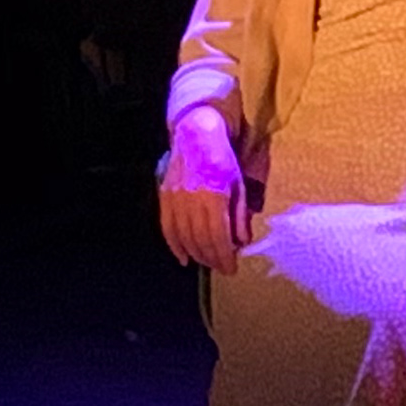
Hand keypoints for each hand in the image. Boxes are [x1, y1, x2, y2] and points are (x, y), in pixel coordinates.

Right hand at [157, 107, 250, 271]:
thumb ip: (239, 214)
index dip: (224, 256)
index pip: (217, 236)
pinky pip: (167, 228)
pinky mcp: (164, 198)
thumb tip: (242, 242)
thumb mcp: (238, 185)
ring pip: (184, 236)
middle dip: (212, 258)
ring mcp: (175, 199)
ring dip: (196, 254)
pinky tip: (183, 258)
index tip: (231, 268)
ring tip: (207, 262)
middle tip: (222, 268)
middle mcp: (191, 200)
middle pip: (200, 239)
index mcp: (213, 196)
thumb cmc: (222, 159)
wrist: (195, 137)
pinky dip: (175, 246)